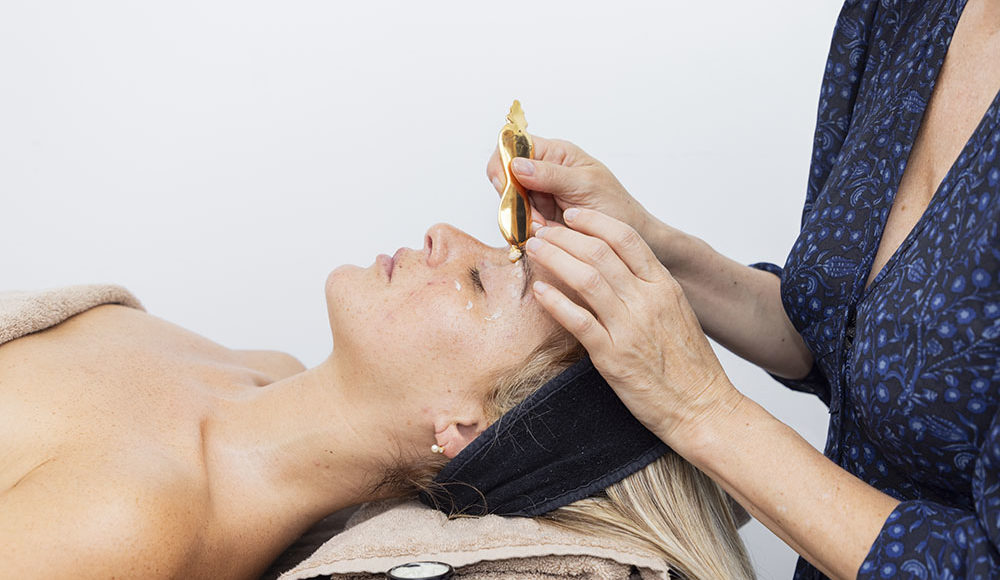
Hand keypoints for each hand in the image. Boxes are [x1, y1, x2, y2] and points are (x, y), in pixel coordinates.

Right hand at [487, 136, 651, 237]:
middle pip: (505, 175)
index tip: (509, 185)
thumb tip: (517, 164)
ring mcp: (538, 195)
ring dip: (520, 217)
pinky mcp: (537, 217)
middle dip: (512, 197)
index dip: (505, 163)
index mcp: (556, 153)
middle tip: (533, 216)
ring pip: (508, 201)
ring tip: (544, 227)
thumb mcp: (586, 184)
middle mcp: (543, 171)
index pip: (514, 145)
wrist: (626, 240)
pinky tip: (543, 233)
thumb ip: (551, 174)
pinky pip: (517, 221)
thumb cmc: (615, 206)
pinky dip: (524, 229)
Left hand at [524, 208, 743, 446]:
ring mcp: (629, 328)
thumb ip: (649, 289)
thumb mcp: (676, 313)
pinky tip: (539, 291)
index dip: (594, 221)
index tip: (571, 215)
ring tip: (534, 250)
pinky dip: (555, 302)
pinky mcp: (613, 357)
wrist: (703, 407)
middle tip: (541, 229)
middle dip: (564, 236)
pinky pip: (578, 321)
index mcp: (664, 287)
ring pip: (586, 278)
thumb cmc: (689, 365)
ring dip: (554, 259)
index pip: (626, 238)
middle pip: (599, 252)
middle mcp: (647, 301)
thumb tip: (619, 269)